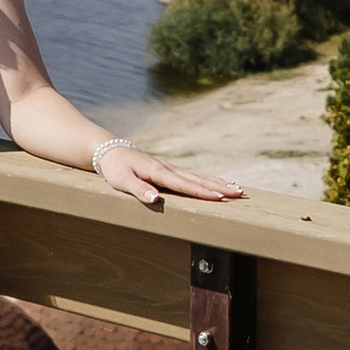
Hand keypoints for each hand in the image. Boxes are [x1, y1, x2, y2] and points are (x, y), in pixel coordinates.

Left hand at [90, 141, 243, 210]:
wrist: (110, 151)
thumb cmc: (115, 169)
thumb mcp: (122, 181)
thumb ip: (138, 189)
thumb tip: (155, 198)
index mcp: (158, 172)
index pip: (184, 184)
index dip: (202, 192)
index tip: (220, 197)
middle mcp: (168, 169)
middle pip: (198, 179)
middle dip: (219, 187)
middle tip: (239, 193)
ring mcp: (171, 169)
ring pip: (199, 177)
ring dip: (219, 183)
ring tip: (238, 188)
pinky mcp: (170, 170)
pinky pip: (194, 176)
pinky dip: (209, 180)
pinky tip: (220, 182)